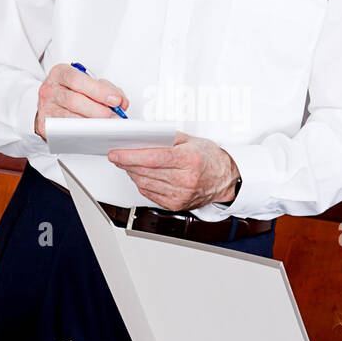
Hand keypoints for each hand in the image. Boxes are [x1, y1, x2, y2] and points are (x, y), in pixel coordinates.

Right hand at [34, 63, 128, 134]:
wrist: (51, 103)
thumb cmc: (72, 91)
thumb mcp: (88, 83)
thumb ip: (106, 89)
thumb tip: (121, 102)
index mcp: (61, 73)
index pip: (78, 80)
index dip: (99, 91)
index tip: (115, 100)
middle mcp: (50, 89)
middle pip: (74, 100)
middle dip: (98, 110)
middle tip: (114, 116)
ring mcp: (46, 107)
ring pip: (70, 118)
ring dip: (92, 124)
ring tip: (106, 125)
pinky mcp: (45, 125)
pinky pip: (65, 131)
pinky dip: (81, 133)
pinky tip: (93, 132)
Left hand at [108, 132, 238, 209]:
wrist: (225, 179)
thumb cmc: (210, 159)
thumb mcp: (192, 141)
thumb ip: (167, 138)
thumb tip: (144, 136)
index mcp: (189, 160)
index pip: (152, 158)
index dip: (130, 156)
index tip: (116, 152)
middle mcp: (185, 179)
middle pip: (145, 171)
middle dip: (126, 163)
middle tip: (117, 155)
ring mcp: (180, 194)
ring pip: (144, 183)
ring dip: (132, 173)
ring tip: (128, 163)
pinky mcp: (175, 204)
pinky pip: (150, 193)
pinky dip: (141, 183)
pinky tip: (141, 175)